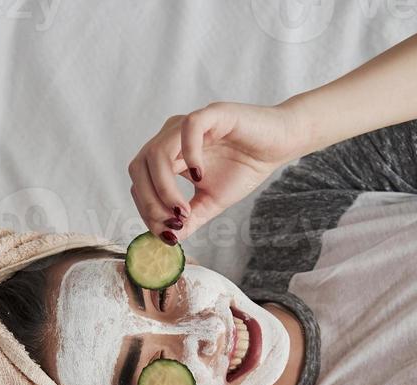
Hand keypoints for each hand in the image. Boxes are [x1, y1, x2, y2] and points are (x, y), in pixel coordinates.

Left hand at [127, 101, 305, 242]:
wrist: (278, 146)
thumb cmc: (244, 168)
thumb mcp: (211, 202)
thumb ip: (190, 219)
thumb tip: (169, 239)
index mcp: (167, 155)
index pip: (139, 181)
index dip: (146, 209)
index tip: (167, 233)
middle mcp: (171, 137)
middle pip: (138, 167)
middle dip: (149, 201)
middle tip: (172, 223)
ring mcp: (188, 124)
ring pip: (156, 152)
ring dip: (164, 187)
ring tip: (185, 210)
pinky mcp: (211, 113)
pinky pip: (188, 129)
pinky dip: (189, 156)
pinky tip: (199, 177)